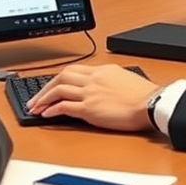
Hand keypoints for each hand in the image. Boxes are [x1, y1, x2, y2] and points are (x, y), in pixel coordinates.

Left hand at [27, 65, 161, 131]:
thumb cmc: (143, 95)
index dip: (58, 78)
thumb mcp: (125, 78)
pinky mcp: (90, 109)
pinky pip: (65, 106)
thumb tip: (101, 87)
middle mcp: (94, 79)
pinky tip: (47, 115)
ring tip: (35, 108)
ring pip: (59, 89)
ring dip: (44, 98)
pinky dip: (53, 109)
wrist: (150, 103)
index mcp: (102, 70)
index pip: (74, 70)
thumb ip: (109, 80)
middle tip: (35, 97)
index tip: (50, 87)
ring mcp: (90, 93)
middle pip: (62, 76)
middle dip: (45, 87)